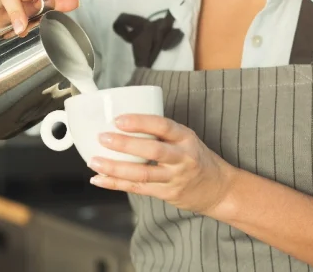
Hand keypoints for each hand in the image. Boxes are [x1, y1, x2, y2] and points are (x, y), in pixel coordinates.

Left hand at [88, 114, 238, 215]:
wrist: (218, 188)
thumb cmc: (195, 158)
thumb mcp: (185, 139)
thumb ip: (160, 133)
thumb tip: (120, 122)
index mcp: (185, 137)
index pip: (163, 126)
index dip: (140, 122)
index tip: (119, 120)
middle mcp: (182, 157)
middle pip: (152, 151)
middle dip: (125, 145)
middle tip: (102, 138)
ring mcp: (175, 177)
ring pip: (142, 173)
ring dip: (115, 168)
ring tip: (94, 161)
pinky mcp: (167, 193)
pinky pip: (138, 188)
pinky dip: (116, 184)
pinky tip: (99, 179)